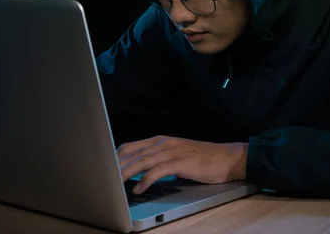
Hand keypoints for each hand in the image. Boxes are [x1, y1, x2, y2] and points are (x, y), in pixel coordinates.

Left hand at [116, 135, 247, 193]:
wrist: (226, 158)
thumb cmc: (202, 159)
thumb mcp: (176, 155)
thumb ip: (158, 159)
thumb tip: (138, 171)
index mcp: (161, 141)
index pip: (131, 146)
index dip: (116, 157)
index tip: (104, 168)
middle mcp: (164, 143)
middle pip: (133, 154)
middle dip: (116, 166)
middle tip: (103, 178)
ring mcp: (172, 152)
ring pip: (142, 161)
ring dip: (126, 173)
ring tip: (114, 184)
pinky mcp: (180, 162)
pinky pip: (158, 171)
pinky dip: (145, 180)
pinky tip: (138, 189)